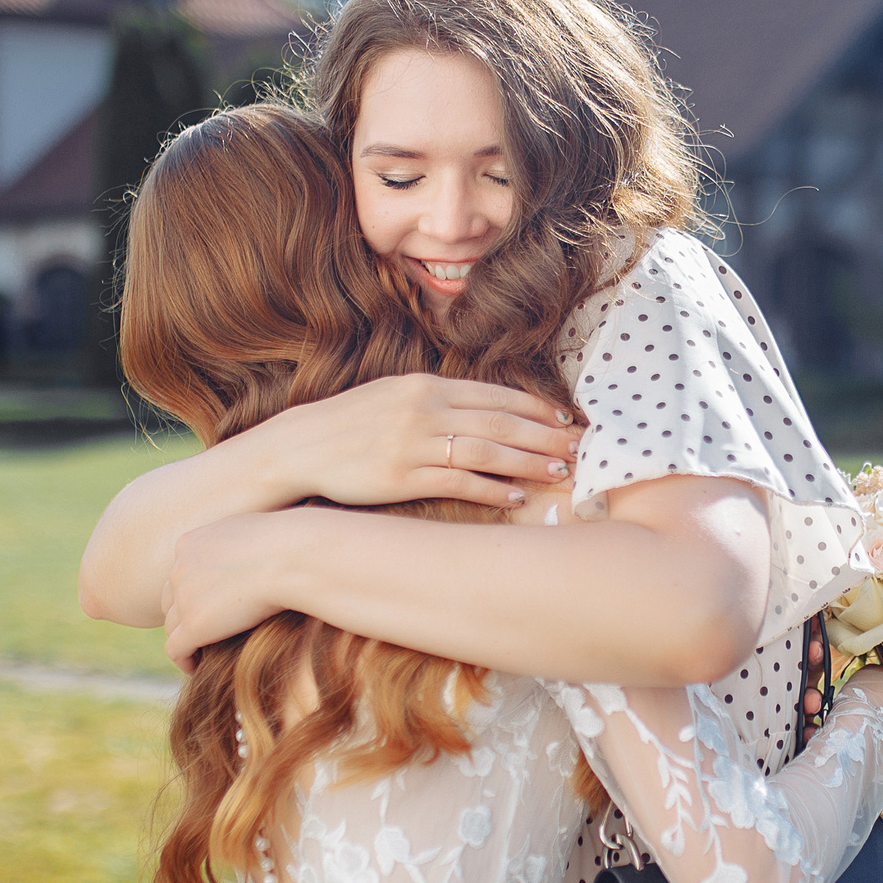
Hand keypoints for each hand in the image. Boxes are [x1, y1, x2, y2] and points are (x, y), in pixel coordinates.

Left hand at [162, 512, 308, 668]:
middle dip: (184, 614)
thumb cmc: (289, 542)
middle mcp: (180, 568)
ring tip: (200, 651)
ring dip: (184, 639)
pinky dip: (184, 660)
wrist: (292, 558)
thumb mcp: (255, 529)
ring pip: (172, 626)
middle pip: (170, 599)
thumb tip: (260, 543)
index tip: (209, 603)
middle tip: (203, 629)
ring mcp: (184, 597)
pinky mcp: (194, 625)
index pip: (181, 572)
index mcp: (190, 543)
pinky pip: (176, 650)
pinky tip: (197, 667)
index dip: (192, 590)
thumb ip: (241, 540)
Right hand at [253, 374, 582, 510]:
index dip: (536, 408)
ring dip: (530, 462)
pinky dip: (493, 489)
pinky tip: (518, 496)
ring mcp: (415, 444)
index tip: (566, 419)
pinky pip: (459, 482)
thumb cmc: (351, 425)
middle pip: (501, 423)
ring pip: (488, 452)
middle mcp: (426, 409)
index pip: (496, 395)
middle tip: (581, 447)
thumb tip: (485, 410)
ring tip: (561, 472)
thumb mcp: (396, 396)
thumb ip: (439, 399)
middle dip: (546, 436)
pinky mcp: (404, 477)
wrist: (301, 448)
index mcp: (427, 386)